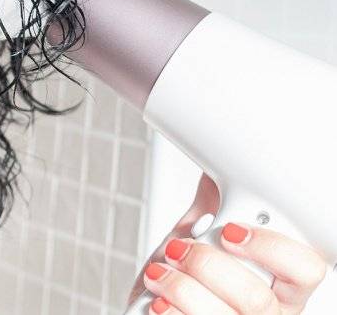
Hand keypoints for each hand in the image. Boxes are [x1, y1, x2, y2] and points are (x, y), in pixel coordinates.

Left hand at [130, 173, 328, 313]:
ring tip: (160, 271)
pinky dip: (167, 312)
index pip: (306, 269)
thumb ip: (218, 204)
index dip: (273, 248)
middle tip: (180, 247)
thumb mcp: (205, 232)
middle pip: (258, 299)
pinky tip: (156, 300)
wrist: (151, 301)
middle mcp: (267, 313)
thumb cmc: (185, 272)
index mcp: (282, 284)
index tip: (231, 228)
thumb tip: (220, 157)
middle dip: (210, 266)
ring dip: (182, 288)